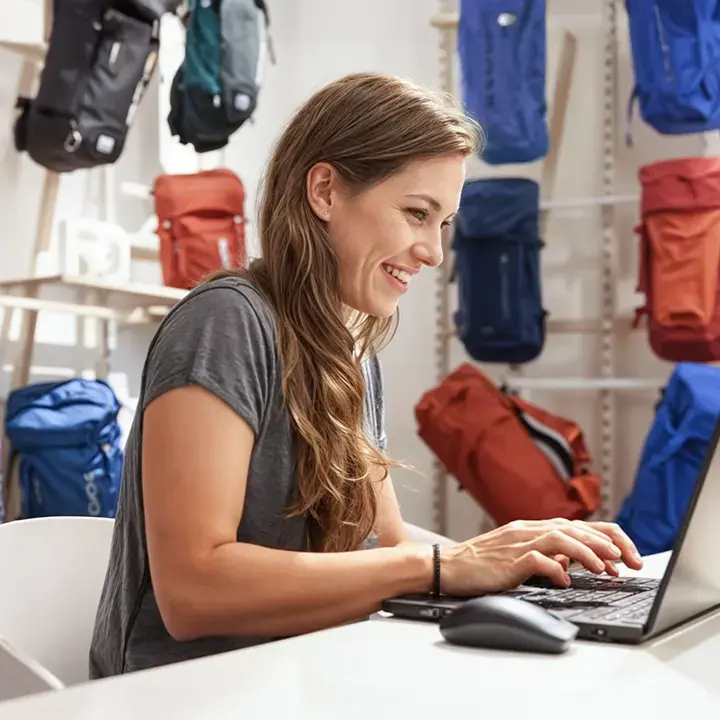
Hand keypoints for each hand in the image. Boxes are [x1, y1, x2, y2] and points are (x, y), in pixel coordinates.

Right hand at [439, 518, 642, 595]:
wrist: (447, 565)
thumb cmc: (482, 564)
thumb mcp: (519, 556)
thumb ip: (545, 555)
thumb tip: (571, 562)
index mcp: (533, 528)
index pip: (579, 525)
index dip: (608, 537)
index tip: (629, 555)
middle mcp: (528, 530)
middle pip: (576, 527)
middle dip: (608, 543)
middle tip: (632, 560)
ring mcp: (518, 543)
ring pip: (560, 538)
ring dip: (587, 552)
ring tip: (606, 569)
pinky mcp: (507, 560)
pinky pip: (536, 559)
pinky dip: (554, 568)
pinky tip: (565, 579)